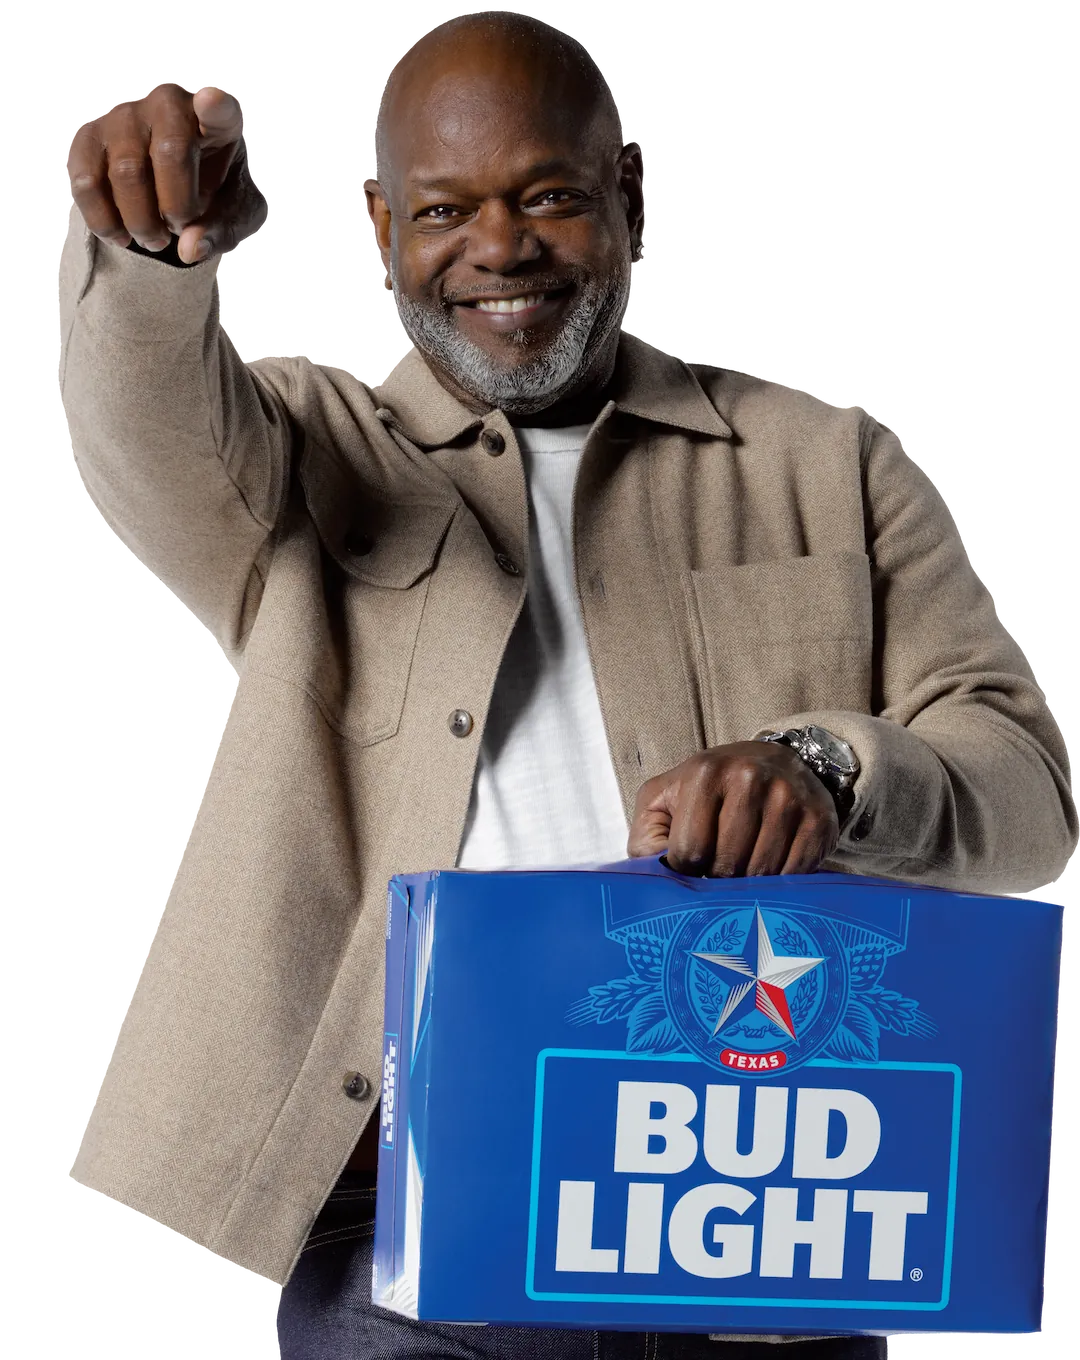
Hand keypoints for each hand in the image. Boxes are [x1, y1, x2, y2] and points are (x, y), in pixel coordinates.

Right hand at [65, 80, 267, 264]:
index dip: (216, 105)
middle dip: (176, 208)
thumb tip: (189, 249)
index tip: (212, 101)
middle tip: (178, 230)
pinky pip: (87, 182)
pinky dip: (105, 222)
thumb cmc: (214, 197)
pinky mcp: (87, 136)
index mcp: (218, 119)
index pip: (220, 108)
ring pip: (126, 172)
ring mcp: (123, 114)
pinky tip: (121, 236)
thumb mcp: (234, 218)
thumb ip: (222, 231)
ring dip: (142, 222)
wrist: (169, 194)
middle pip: (170, 153)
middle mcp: (168, 102)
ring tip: (154, 239)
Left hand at [628, 741, 838, 876]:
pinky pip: (793, 873)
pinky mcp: (818, 818)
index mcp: (705, 773)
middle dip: (718, 878)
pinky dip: (780, 883)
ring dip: (749, 883)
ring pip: (760, 872)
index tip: (692, 864)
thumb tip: (654, 878)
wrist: (773, 762)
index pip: (688, 853)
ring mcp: (788, 797)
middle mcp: (749, 778)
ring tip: (743, 865)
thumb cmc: (707, 790)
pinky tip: (771, 866)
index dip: (686, 870)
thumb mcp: (663, 800)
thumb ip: (646, 838)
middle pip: (726, 865)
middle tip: (719, 868)